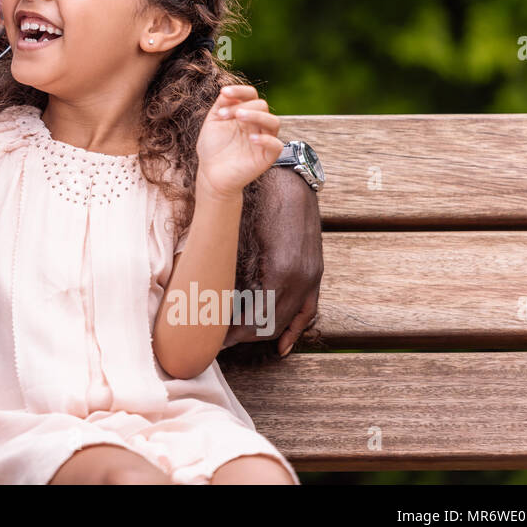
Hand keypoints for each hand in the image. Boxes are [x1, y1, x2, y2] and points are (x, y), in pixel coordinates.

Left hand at [195, 85, 284, 199]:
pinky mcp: (268, 156)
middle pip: (262, 105)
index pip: (251, 96)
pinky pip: (277, 145)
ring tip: (239, 116)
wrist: (211, 173)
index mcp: (245, 113)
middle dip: (242, 106)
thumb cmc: (212, 147)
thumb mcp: (213, 122)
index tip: (224, 93)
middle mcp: (257, 124)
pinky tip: (251, 139)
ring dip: (257, 116)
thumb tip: (226, 91)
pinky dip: (266, 140)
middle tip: (223, 115)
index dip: (240, 91)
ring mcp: (264, 139)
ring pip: (274, 121)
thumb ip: (221, 106)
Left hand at [222, 166, 323, 354]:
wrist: (289, 179)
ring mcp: (311, 277)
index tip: (210, 338)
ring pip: (286, 321)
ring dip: (261, 333)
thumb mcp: (239, 238)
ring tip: (235, 338)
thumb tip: (210, 301)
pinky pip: (308, 311)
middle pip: (269, 325)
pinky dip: (293, 330)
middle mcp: (300, 279)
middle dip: (241, 336)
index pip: (254, 320)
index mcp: (279, 271)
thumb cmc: (257, 203)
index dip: (231, 335)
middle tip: (216, 340)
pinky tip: (281, 347)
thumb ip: (231, 272)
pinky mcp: (315, 273)